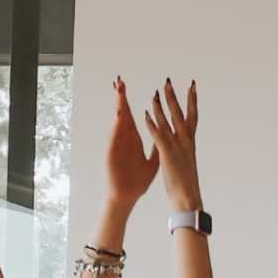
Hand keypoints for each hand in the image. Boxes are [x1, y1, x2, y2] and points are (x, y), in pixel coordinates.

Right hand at [99, 78, 157, 217]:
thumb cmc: (136, 180)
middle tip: (119, 80)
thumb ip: (158, 146)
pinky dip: (116, 128)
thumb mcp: (152, 160)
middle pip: (123, 114)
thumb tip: (165, 135)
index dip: (131, 102)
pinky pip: (114, 139)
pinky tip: (118, 117)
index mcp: (134, 139)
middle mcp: (124, 140)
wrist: (127, 196)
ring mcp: (117, 146)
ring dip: (118, 107)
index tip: (129, 87)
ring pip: (118, 123)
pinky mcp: (112, 155)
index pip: (134, 116)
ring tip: (118, 92)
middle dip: (121, 97)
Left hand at [142, 78, 201, 210]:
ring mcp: (177, 146)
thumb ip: (184, 150)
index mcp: (190, 142)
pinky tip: (145, 114)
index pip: (192, 116)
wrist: (188, 197)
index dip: (192, 100)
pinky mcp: (167, 154)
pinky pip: (158, 136)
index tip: (192, 86)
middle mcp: (186, 140)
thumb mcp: (186, 162)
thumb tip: (185, 143)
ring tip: (156, 92)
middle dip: (174, 97)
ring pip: (168, 121)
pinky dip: (152, 124)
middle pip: (180, 113)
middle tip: (168, 82)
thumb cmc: (187, 183)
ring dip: (161, 106)